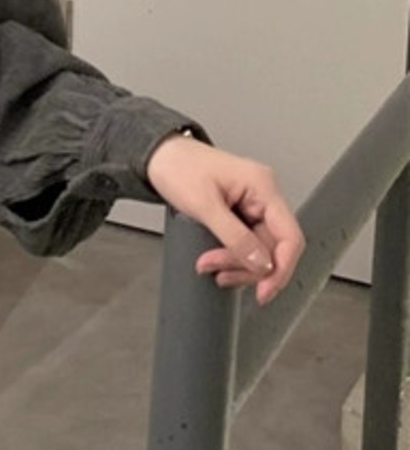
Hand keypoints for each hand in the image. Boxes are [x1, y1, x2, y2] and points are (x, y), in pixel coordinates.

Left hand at [144, 137, 304, 304]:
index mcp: (262, 185)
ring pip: (260, 250)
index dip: (280, 268)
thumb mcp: (203, 205)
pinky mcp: (241, 214)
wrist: (159, 157)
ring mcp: (253, 205)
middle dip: (246, 267)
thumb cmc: (178, 167)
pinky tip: (216, 261)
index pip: (289, 236)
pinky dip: (232, 257)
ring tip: (209, 266)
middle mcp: (263, 195)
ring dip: (237, 265)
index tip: (263, 291)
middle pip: (273, 248)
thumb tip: (261, 263)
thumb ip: (233, 236)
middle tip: (218, 272)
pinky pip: (247, 244)